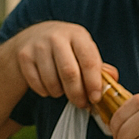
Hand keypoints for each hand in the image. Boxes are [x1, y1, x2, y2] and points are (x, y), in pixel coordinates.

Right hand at [0, 21, 117, 108]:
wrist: (33, 36)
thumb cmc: (66, 48)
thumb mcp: (83, 50)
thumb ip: (99, 66)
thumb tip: (114, 79)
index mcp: (77, 35)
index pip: (89, 61)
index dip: (94, 83)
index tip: (96, 98)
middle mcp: (57, 37)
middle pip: (69, 73)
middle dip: (77, 94)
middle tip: (81, 104)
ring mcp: (38, 45)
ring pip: (51, 81)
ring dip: (60, 93)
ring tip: (63, 92)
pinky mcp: (24, 55)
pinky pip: (36, 83)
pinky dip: (45, 91)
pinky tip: (49, 87)